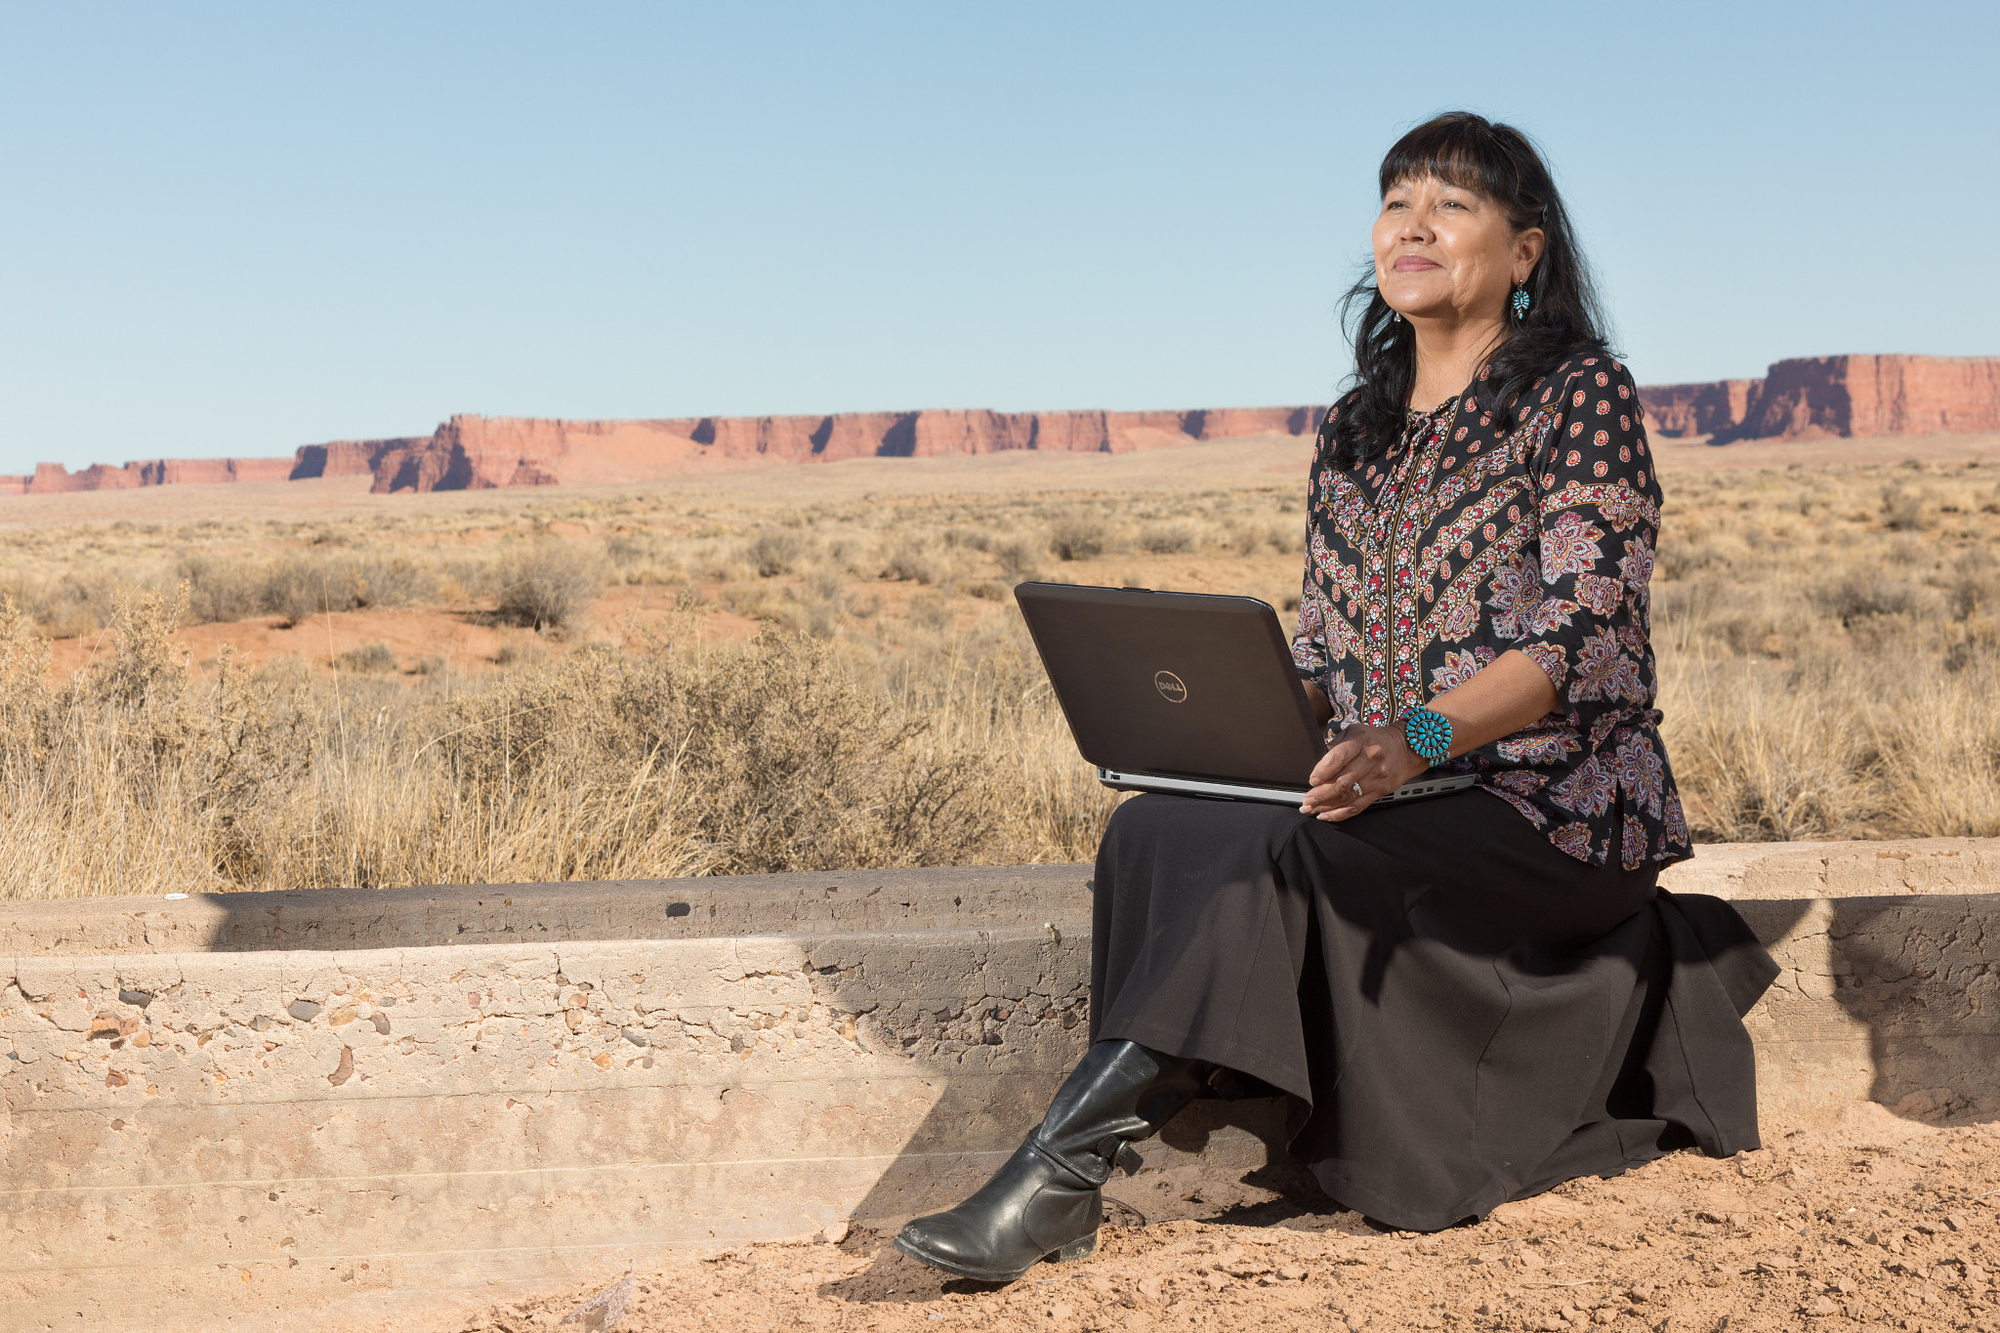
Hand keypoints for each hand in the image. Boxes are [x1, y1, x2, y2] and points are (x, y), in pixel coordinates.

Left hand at [1301, 724, 1429, 821]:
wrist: (1406, 747)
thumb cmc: (1375, 739)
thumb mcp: (1354, 732)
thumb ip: (1335, 745)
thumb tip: (1316, 763)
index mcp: (1360, 741)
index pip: (1339, 757)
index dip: (1323, 770)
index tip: (1312, 779)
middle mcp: (1370, 759)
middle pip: (1342, 781)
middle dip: (1320, 794)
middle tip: (1306, 800)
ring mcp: (1377, 777)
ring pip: (1348, 796)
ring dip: (1326, 805)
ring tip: (1311, 809)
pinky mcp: (1381, 790)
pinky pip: (1358, 806)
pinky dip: (1340, 813)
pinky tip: (1326, 815)